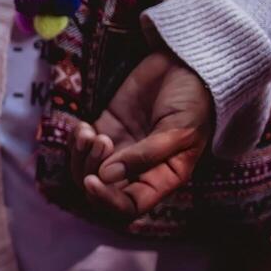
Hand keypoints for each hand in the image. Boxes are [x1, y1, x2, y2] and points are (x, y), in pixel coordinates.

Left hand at [76, 52, 213, 217]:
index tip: (92, 180)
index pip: (130, 206)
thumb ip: (145, 155)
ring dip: (80, 156)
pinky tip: (85, 127)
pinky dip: (75, 140)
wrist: (187, 65)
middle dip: (90, 172)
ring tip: (92, 132)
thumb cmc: (194, 100)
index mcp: (162, 178)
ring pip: (84, 171)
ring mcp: (119, 150)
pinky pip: (79, 147)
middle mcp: (138, 170)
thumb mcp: (179, 130)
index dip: (107, 200)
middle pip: (101, 191)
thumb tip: (107, 176)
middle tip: (101, 141)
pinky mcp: (105, 129)